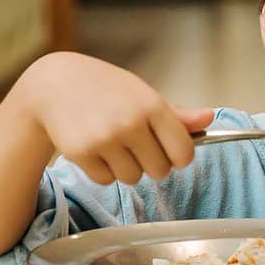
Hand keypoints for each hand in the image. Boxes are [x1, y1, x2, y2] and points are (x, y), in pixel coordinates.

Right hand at [19, 52, 214, 184]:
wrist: (55, 84)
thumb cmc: (107, 89)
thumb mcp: (143, 94)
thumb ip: (177, 115)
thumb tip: (209, 119)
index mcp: (152, 105)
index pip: (184, 152)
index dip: (180, 157)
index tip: (172, 151)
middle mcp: (130, 123)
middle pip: (160, 171)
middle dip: (152, 163)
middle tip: (137, 144)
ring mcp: (105, 139)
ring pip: (132, 178)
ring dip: (127, 167)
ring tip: (114, 143)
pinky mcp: (81, 154)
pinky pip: (106, 180)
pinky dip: (103, 170)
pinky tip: (95, 147)